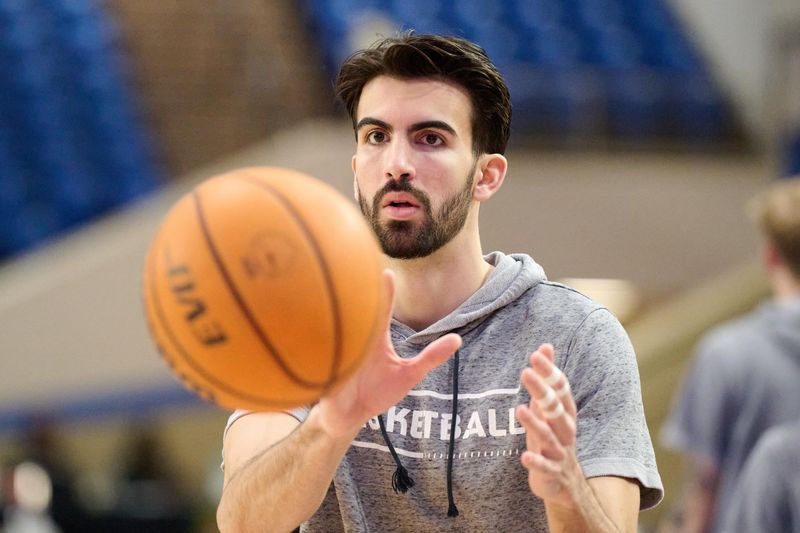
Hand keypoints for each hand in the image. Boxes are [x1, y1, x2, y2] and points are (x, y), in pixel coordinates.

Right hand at [316, 269, 460, 437]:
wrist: (348, 416)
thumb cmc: (377, 391)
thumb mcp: (409, 375)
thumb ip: (431, 357)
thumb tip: (457, 339)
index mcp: (375, 338)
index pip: (380, 310)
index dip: (384, 292)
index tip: (387, 273)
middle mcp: (356, 342)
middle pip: (355, 313)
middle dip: (355, 294)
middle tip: (357, 272)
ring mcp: (339, 356)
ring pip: (337, 331)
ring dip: (337, 319)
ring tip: (338, 299)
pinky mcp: (326, 374)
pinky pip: (323, 359)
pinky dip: (321, 351)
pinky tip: (318, 342)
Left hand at [516, 344, 582, 508]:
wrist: (566, 484)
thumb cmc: (552, 439)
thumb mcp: (548, 408)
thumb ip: (547, 379)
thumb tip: (545, 347)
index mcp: (566, 413)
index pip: (561, 389)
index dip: (550, 372)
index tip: (536, 354)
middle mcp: (566, 431)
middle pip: (555, 409)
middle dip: (542, 391)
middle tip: (525, 373)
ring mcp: (560, 453)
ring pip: (549, 437)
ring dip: (535, 424)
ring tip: (520, 410)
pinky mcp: (552, 473)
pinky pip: (545, 468)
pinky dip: (536, 463)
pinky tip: (524, 456)